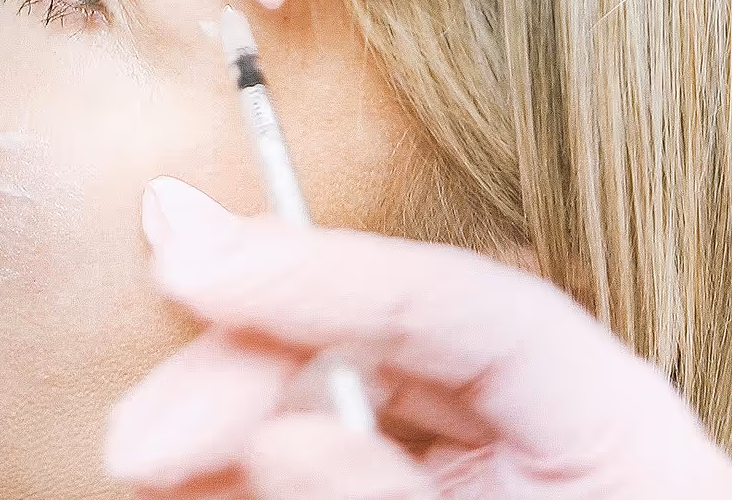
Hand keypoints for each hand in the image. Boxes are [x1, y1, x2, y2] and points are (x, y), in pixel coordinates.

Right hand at [106, 179, 731, 497]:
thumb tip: (274, 436)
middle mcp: (534, 410)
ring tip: (144, 456)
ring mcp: (480, 449)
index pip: (455, 301)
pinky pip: (324, 446)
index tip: (195, 266)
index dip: (318, 272)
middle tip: (142, 436)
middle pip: (374, 333)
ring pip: (334, 380)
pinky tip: (189, 472)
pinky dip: (245, 458)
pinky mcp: (426, 483)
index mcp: (601, 415)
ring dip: (227, 410)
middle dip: (244, 366)